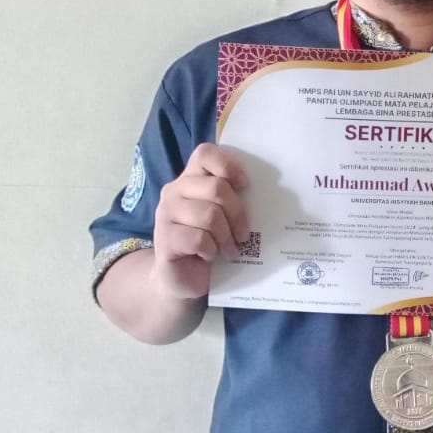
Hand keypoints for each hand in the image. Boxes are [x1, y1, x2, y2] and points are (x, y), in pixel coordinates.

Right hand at [149, 143, 249, 300]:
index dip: (228, 165)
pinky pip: (199, 238)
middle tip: (243, 235)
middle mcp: (174, 191)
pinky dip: (212, 250)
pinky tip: (210, 256)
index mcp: (189, 179)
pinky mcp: (164, 238)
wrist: (182, 279)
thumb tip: (268, 192)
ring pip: (209, 215)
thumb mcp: (222, 217)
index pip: (205, 153)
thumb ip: (232, 199)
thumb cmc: (208, 244)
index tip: (245, 185)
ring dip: (226, 236)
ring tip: (229, 250)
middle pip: (216, 187)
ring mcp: (165, 214)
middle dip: (237, 213)